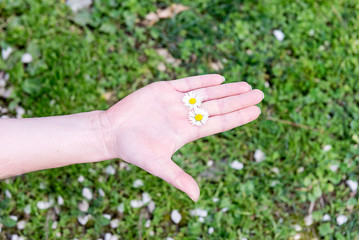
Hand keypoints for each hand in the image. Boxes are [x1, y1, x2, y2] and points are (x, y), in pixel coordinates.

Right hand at [104, 74, 263, 200]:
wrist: (112, 131)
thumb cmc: (133, 149)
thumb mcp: (157, 164)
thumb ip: (177, 177)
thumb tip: (196, 197)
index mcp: (187, 132)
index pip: (219, 123)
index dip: (238, 117)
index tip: (257, 111)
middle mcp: (185, 116)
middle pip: (218, 106)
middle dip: (238, 100)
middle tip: (260, 94)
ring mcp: (175, 101)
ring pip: (206, 93)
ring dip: (226, 89)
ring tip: (246, 86)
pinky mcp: (163, 89)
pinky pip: (187, 83)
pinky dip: (202, 80)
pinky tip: (219, 78)